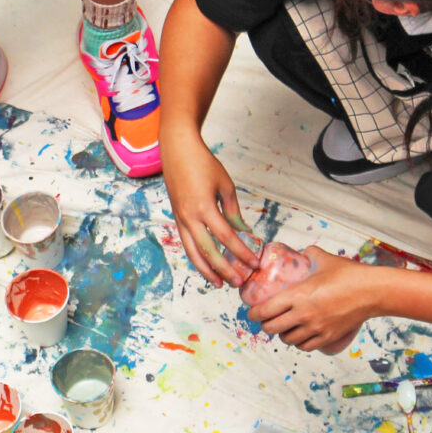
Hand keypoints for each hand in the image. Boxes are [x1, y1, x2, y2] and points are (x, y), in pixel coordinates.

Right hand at [160, 129, 259, 286]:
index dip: (241, 252)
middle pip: (208, 251)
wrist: (177, 149)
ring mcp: (180, 218)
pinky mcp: (177, 217)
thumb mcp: (225, 184)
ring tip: (219, 283)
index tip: (254, 263)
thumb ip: (233, 210)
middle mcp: (189, 217)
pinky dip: (196, 257)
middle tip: (238, 283)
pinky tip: (206, 265)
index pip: (226, 237)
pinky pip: (186, 243)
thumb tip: (243, 231)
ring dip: (206, 270)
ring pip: (192, 252)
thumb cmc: (203, 163)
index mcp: (204, 207)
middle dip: (224, 269)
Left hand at [251, 247, 373, 352]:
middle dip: (265, 325)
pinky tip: (299, 336)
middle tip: (265, 319)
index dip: (254, 313)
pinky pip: (306, 347)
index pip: (266, 310)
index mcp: (298, 295)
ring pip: (288, 340)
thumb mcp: (324, 259)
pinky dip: (299, 343)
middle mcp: (304, 315)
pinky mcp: (329, 337)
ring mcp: (316, 328)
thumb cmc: (349, 274)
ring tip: (283, 328)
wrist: (373, 292)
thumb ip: (310, 254)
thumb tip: (304, 251)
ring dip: (282, 335)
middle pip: (273, 328)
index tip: (251, 312)